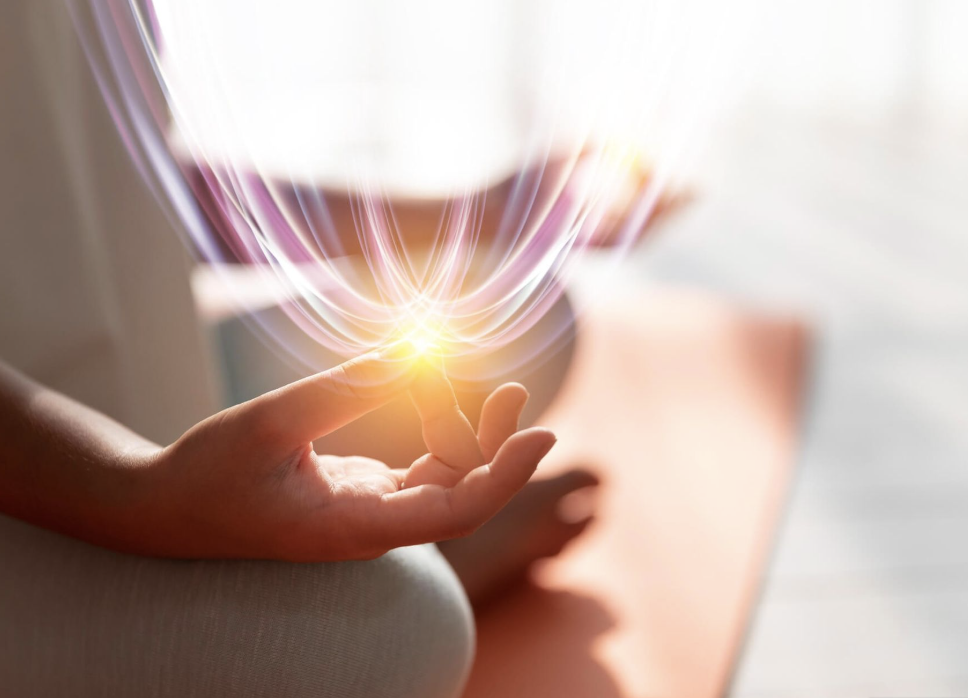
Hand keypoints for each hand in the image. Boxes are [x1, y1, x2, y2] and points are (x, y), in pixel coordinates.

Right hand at [137, 344, 554, 561]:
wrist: (165, 510)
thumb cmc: (208, 474)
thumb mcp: (270, 423)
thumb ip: (343, 389)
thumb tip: (411, 353)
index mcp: (353, 527)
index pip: (455, 513)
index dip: (506, 476)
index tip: (543, 433)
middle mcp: (372, 527)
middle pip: (462, 495)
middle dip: (497, 446)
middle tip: (512, 390)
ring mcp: (369, 512)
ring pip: (446, 480)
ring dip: (473, 437)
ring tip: (495, 388)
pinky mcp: (361, 493)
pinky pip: (421, 468)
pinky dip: (440, 432)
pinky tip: (444, 396)